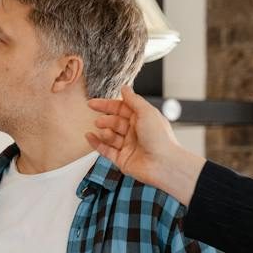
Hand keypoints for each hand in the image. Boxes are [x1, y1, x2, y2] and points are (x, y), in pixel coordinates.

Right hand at [85, 86, 206, 204]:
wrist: (164, 164)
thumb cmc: (160, 138)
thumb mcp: (146, 112)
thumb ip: (133, 100)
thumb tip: (125, 88)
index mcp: (142, 119)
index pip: (121, 109)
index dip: (107, 105)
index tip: (93, 103)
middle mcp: (135, 132)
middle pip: (114, 122)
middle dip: (105, 120)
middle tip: (99, 121)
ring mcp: (128, 146)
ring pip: (110, 136)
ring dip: (104, 132)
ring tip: (105, 132)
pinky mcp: (122, 159)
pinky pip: (105, 150)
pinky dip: (96, 143)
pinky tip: (89, 136)